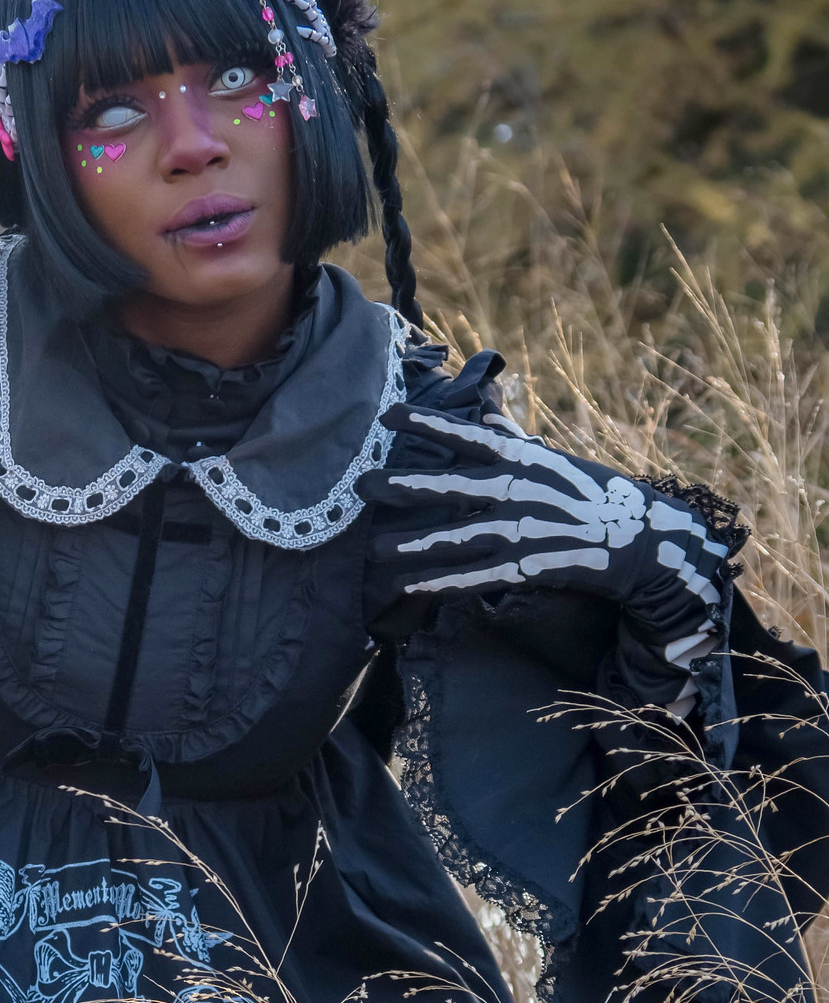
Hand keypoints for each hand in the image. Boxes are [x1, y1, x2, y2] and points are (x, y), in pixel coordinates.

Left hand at [376, 400, 732, 716]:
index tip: (388, 415)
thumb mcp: (555, 461)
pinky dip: (442, 583)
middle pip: (451, 487)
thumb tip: (489, 418)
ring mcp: (523, 531)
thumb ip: (515, 443)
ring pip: (457, 539)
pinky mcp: (529, 568)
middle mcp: (519, 491)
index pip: (467, 437)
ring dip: (413, 545)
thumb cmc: (594, 495)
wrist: (642, 539)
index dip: (427, 425)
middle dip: (404, 486)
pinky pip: (476, 578)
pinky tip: (410, 588)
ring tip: (374, 549)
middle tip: (360, 485)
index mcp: (524, 460)